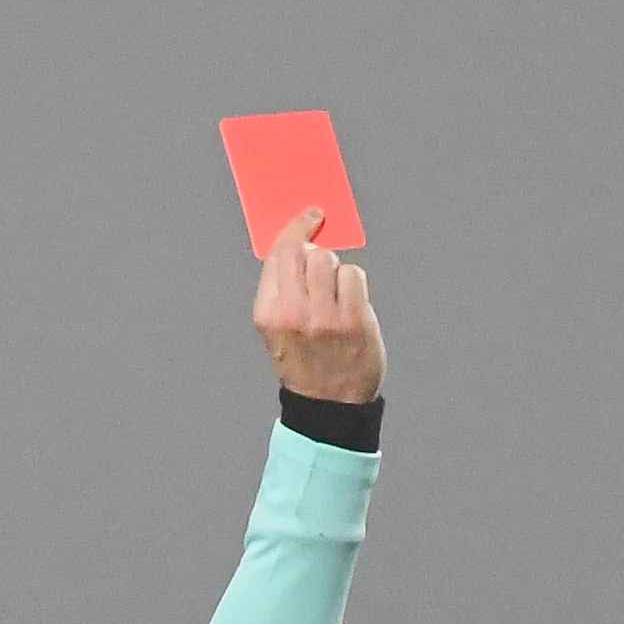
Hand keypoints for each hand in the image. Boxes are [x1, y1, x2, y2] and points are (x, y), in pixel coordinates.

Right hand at [254, 207, 382, 404]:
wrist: (329, 407)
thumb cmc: (305, 364)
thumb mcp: (278, 329)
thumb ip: (282, 288)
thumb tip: (301, 243)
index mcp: (268, 312)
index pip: (279, 254)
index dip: (296, 229)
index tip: (311, 216)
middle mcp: (293, 313)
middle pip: (305, 253)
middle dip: (317, 255)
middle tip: (324, 273)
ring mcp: (325, 318)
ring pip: (330, 260)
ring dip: (336, 271)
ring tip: (336, 297)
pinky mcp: (354, 322)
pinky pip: (355, 276)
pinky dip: (355, 284)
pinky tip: (352, 305)